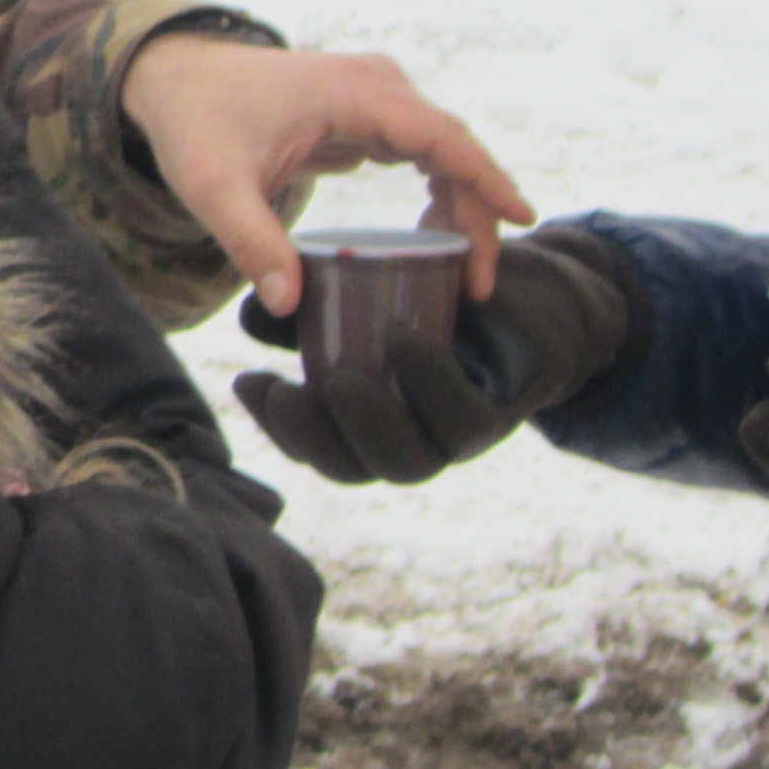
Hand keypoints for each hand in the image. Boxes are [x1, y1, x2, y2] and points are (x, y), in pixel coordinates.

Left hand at [124, 32, 531, 313]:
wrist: (172, 79)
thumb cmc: (194, 123)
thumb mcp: (213, 187)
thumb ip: (251, 242)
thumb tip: (290, 303)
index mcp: (352, 93)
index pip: (441, 136)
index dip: (486, 178)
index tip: (524, 218)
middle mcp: (376, 86)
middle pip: (452, 149)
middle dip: (478, 213)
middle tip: (481, 286)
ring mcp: (374, 96)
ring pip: (442, 152)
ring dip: (462, 206)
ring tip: (467, 274)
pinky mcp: (366, 112)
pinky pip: (421, 151)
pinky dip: (438, 190)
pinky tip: (439, 237)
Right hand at [230, 222, 630, 483]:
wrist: (522, 299)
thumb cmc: (432, 303)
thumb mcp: (362, 303)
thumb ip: (309, 312)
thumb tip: (251, 315)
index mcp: (372, 429)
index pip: (316, 451)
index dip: (277, 429)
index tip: (247, 380)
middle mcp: (413, 445)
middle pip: (356, 469)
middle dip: (313, 438)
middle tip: (285, 392)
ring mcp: (456, 439)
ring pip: (408, 462)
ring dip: (370, 424)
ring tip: (343, 379)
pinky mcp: (500, 414)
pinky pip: (464, 415)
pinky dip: (430, 381)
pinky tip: (402, 338)